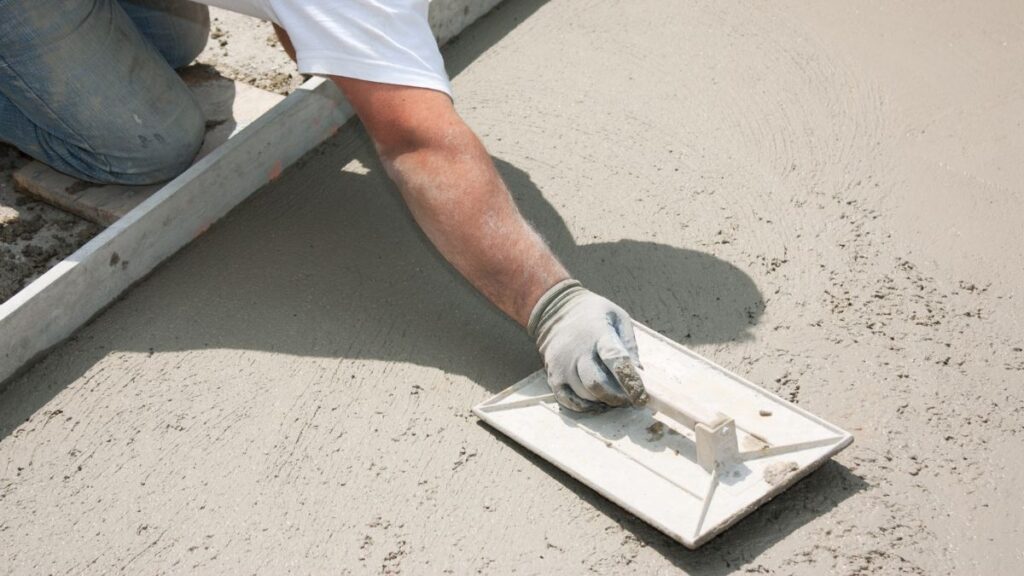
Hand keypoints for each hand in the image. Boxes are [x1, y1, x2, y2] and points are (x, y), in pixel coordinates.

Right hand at [528, 280, 647, 411]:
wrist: (554, 309)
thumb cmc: (593, 314)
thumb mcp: (618, 317)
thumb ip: (629, 344)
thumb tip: (639, 372)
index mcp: (598, 333)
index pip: (615, 360)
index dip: (630, 381)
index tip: (641, 397)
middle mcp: (578, 351)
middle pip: (597, 384)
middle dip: (617, 397)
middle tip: (629, 399)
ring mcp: (563, 365)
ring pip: (584, 395)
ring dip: (602, 401)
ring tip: (613, 396)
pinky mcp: (553, 375)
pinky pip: (568, 400)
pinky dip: (584, 407)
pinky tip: (596, 402)